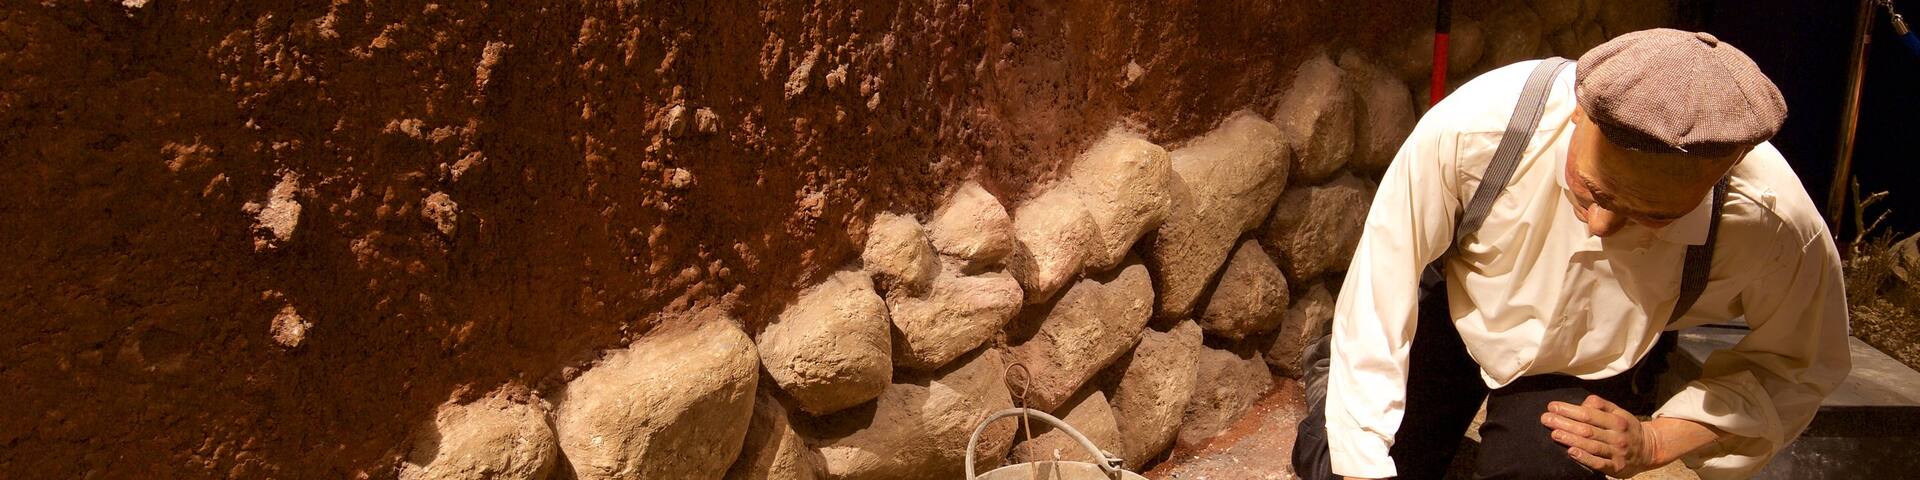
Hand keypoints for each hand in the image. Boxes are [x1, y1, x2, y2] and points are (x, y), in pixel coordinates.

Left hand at [1540, 395, 1662, 476]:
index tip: (1552, 406)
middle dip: (1565, 423)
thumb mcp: (1618, 412)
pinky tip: (1571, 452)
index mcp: (1617, 419)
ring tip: (1555, 434)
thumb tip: (1580, 403)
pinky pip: (1598, 463)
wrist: (1650, 449)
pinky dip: (1585, 457)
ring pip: (1592, 445)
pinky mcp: (1616, 467)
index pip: (1589, 413)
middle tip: (1546, 419)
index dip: (1569, 409)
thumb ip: (1601, 406)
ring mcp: (1617, 452)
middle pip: (1587, 428)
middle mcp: (1618, 435)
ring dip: (1571, 439)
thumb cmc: (1626, 428)